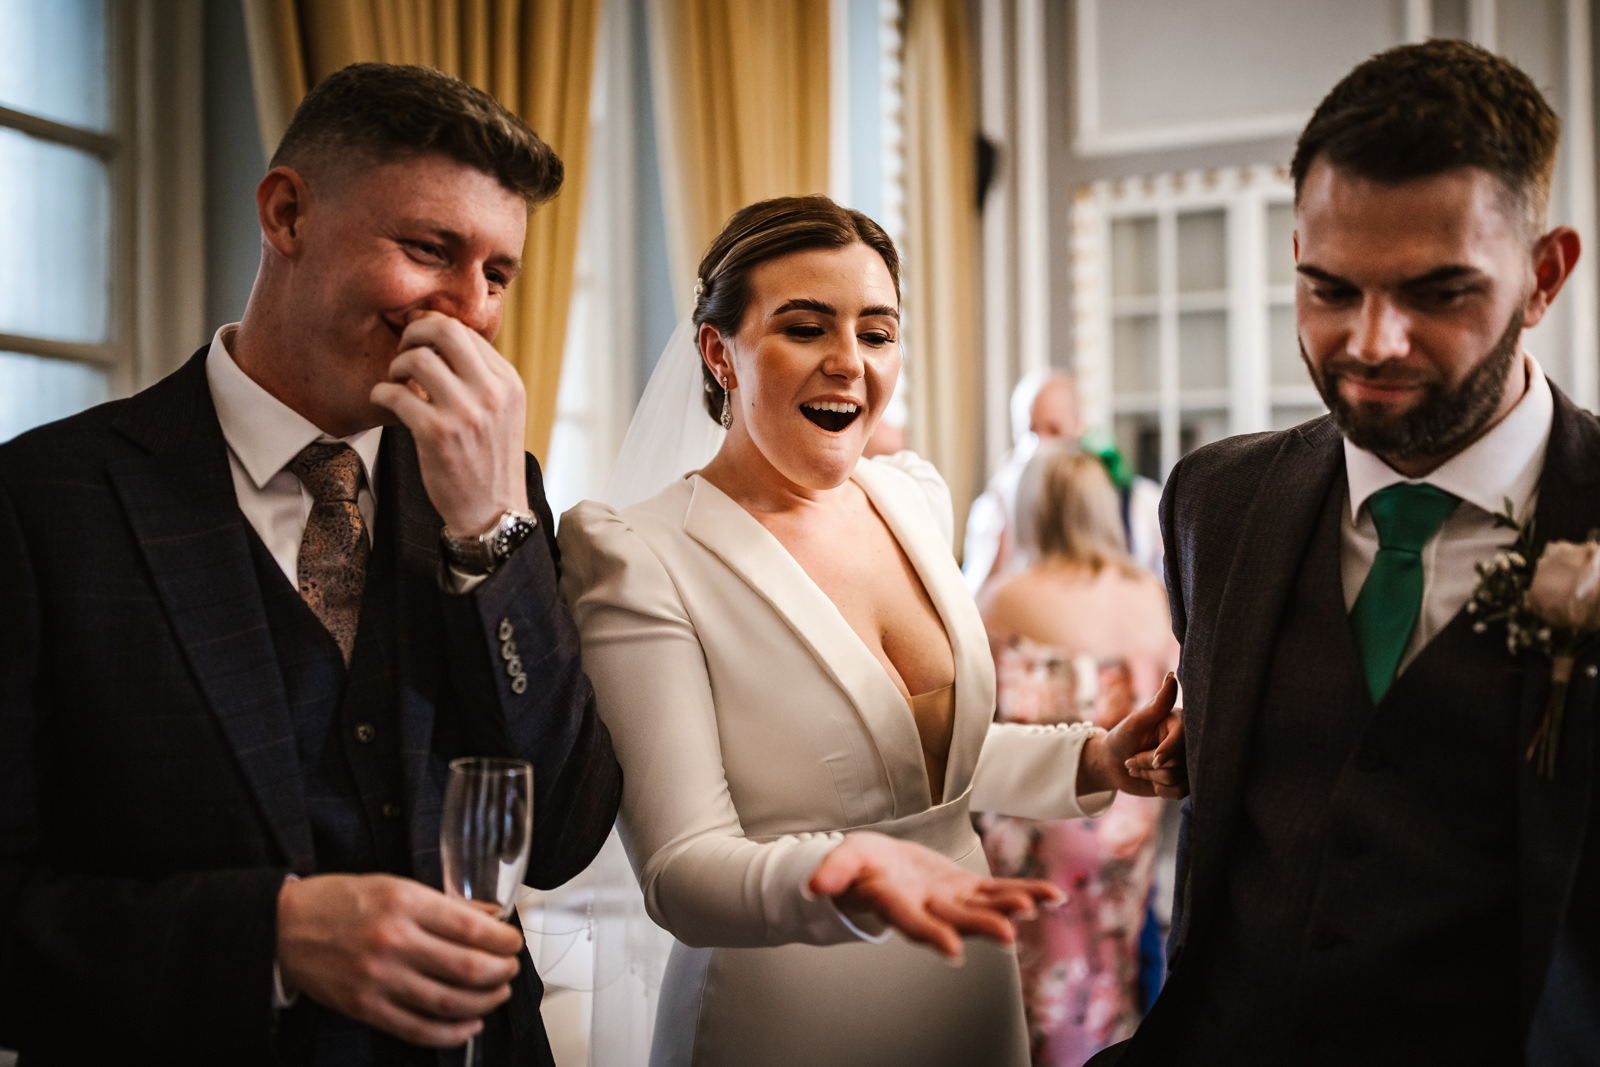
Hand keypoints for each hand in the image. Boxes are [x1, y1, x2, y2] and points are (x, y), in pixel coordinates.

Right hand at [276, 873, 524, 1046]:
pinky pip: (418, 1029)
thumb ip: (443, 904)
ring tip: (497, 994)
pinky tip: (469, 1024)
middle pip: (467, 968)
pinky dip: (451, 1032)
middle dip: (501, 971)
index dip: (503, 939)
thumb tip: (490, 916)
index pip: (471, 927)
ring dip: (485, 1001)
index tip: (513, 941)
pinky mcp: (365, 1008)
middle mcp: (393, 942)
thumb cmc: (339, 901)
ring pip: (449, 1002)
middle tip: (510, 968)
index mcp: (404, 903)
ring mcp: (378, 979)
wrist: (283, 927)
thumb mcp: (394, 885)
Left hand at [369, 311, 529, 536]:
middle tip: (403, 349)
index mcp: (508, 383)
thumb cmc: (491, 462)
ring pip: (417, 358)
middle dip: (414, 332)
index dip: (434, 328)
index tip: (418, 340)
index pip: (466, 332)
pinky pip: (396, 394)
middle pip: (444, 330)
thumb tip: (443, 343)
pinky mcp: (437, 435)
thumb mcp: (503, 414)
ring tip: (396, 381)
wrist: (493, 512)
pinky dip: (381, 393)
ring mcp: (465, 413)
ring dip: (396, 365)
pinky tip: (384, 401)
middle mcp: (491, 393)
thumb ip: (482, 380)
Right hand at [806, 832, 1061, 961]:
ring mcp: (953, 902)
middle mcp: (929, 909)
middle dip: (982, 926)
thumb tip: (816, 886)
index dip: (931, 935)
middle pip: (957, 920)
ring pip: (985, 907)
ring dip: (1011, 907)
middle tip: (1007, 933)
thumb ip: (834, 872)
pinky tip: (1052, 895)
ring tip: (1036, 904)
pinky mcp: (969, 890)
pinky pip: (1000, 891)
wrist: (880, 867)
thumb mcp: (845, 859)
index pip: (913, 923)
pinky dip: (1026, 893)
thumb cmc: (861, 865)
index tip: (952, 950)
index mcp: (897, 904)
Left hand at [1077, 673, 1185, 798]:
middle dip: (1149, 765)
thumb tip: (1171, 676)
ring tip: (1138, 767)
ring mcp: (1188, 761)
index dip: (1168, 752)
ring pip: (1179, 780)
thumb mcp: (1135, 722)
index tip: (1155, 759)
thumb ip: (1157, 704)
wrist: (1111, 765)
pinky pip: (1180, 792)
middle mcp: (1187, 741)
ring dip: (1151, 777)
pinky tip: (1151, 780)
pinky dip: (1160, 790)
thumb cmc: (1120, 739)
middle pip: (1179, 763)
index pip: (1183, 739)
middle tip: (1132, 759)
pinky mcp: (1185, 780)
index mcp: (1179, 721)